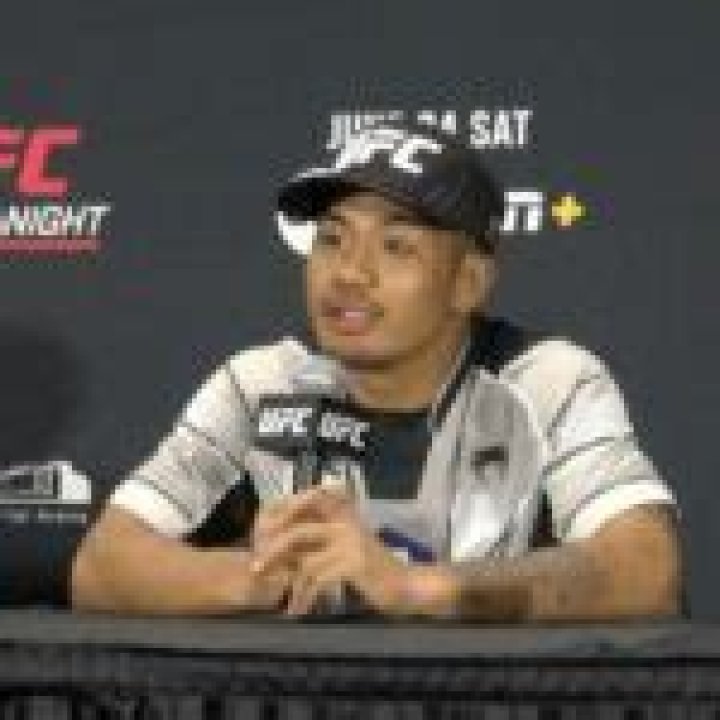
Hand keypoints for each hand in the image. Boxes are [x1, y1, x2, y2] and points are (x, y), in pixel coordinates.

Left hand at [251, 487, 412, 615]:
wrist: (406, 587)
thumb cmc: (373, 571)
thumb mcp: (343, 550)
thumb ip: (317, 544)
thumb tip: (278, 550)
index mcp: (341, 513)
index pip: (302, 505)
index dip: (279, 518)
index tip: (260, 539)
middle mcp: (345, 521)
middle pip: (297, 532)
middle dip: (273, 552)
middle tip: (256, 569)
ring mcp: (350, 541)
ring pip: (306, 559)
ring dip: (287, 582)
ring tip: (279, 600)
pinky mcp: (354, 563)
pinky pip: (319, 579)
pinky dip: (305, 597)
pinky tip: (298, 610)